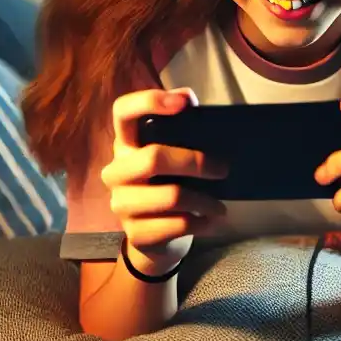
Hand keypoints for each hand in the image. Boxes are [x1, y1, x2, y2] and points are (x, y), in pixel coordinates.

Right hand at [100, 88, 227, 272]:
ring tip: (220, 206)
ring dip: (205, 201)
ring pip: (172, 196)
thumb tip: (190, 100)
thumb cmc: (168, 187)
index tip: (184, 102)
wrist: (155, 240)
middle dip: (197, 162)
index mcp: (125, 145)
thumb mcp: (172, 157)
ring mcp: (121, 204)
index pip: (122, 112)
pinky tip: (210, 221)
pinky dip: (202, 223)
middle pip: (153, 158)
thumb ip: (180, 131)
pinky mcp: (136, 234)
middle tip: (223, 169)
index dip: (149, 101)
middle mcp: (116, 172)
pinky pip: (178, 224)